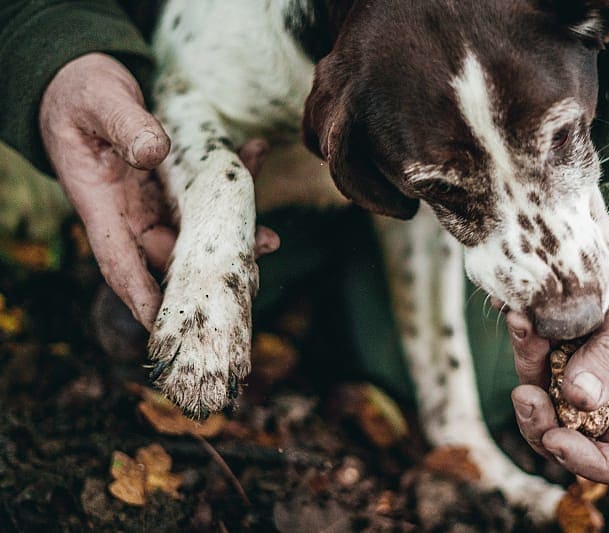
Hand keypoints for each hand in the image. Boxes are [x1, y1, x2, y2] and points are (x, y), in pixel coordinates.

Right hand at [40, 53, 277, 329]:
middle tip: (253, 270)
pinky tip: (254, 154)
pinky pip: (206, 194)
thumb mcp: (99, 102)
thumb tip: (154, 152)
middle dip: (209, 270)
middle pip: (170, 255)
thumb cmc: (81, 95)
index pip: (120, 262)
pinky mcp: (172, 186)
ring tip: (269, 237)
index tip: (167, 324)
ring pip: (196, 230)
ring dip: (233, 231)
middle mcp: (129, 213)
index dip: (142, 296)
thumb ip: (125, 126)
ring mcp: (153, 202)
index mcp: (101, 205)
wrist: (83, 83)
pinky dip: (231, 181)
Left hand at [508, 240, 608, 483]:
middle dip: (539, 421)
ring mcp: (580, 376)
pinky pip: (534, 356)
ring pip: (542, 394)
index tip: (556, 439)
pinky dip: (524, 338)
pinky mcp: (558, 350)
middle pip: (567, 435)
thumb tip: (577, 399)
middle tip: (523, 394)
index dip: (587, 461)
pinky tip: (517, 312)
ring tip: (522, 325)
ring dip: (527, 365)